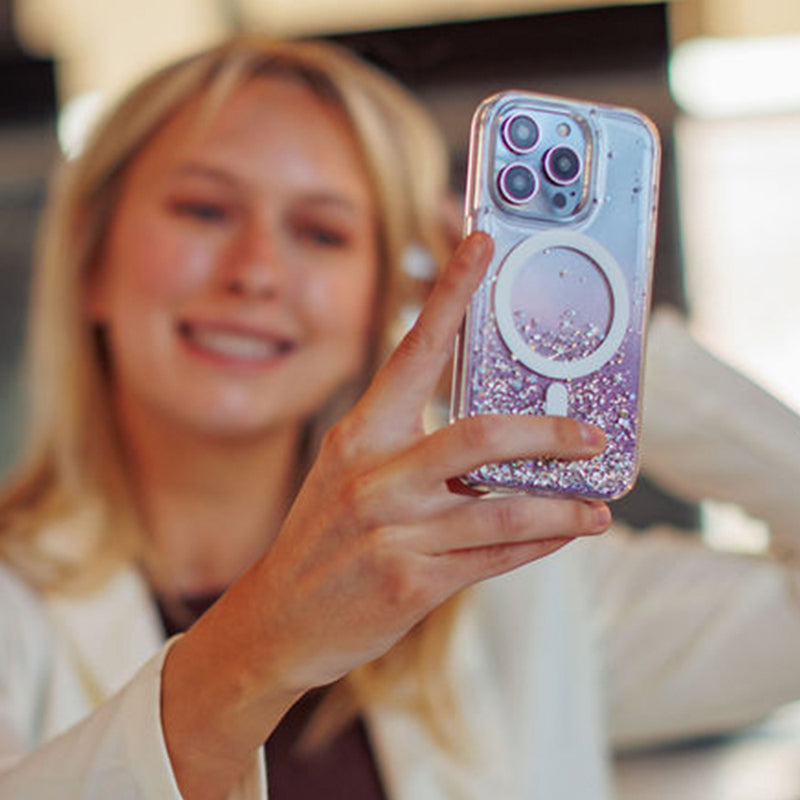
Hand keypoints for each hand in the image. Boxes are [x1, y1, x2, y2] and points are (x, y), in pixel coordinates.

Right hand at [246, 231, 609, 687]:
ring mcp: (394, 531)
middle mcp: (375, 475)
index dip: (451, 294)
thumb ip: (410, 448)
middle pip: (480, 436)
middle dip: (548, 433)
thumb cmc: (322, 536)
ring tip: (597, 506)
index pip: (412, 351)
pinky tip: (565, 533)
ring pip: (502, 507)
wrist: (276, 618)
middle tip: (592, 434)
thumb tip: (493, 437)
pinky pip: (494, 556)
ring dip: (561, 505)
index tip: (481, 245)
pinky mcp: (411, 581)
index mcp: (359, 434)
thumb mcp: (350, 475)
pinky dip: (539, 543)